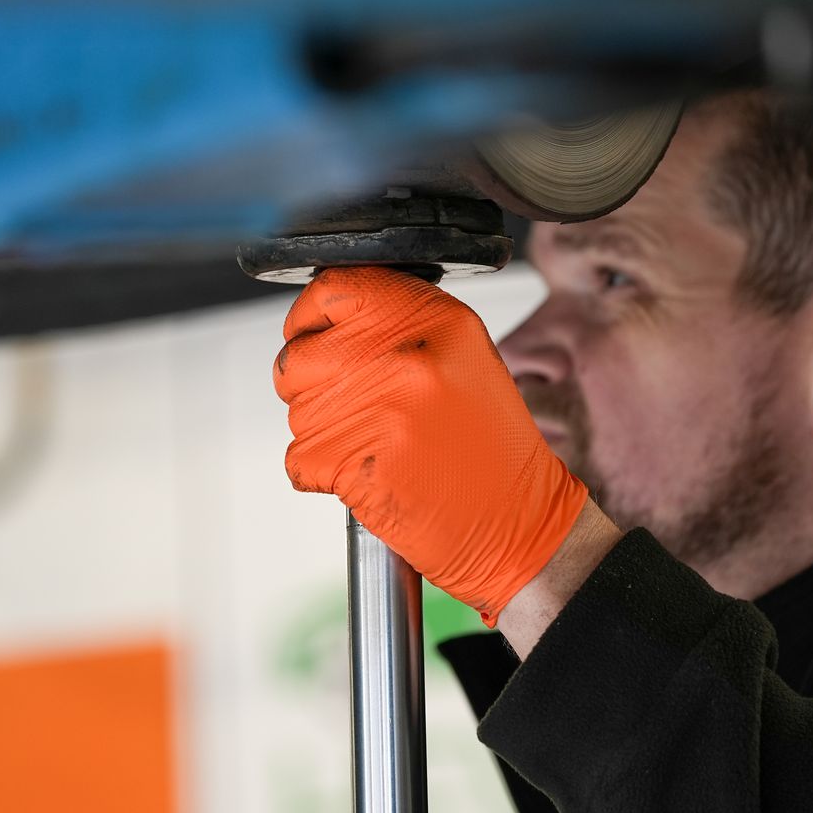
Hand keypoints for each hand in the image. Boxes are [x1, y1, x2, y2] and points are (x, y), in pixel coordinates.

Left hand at [273, 268, 588, 623]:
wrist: (516, 522)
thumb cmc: (489, 445)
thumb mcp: (463, 358)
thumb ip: (399, 325)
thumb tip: (329, 318)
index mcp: (435, 320)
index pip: (334, 289)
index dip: (310, 315)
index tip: (313, 334)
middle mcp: (403, 356)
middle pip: (299, 352)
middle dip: (308, 380)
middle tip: (347, 404)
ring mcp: (376, 409)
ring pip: (296, 407)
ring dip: (320, 428)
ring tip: (373, 441)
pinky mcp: (352, 462)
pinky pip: (299, 457)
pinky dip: (321, 472)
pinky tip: (368, 472)